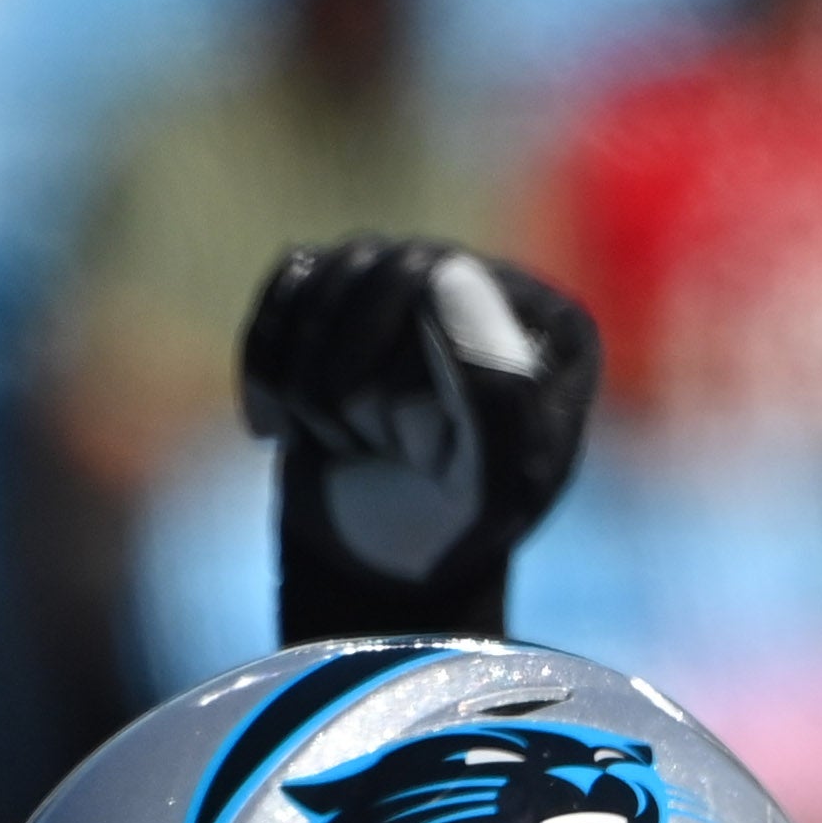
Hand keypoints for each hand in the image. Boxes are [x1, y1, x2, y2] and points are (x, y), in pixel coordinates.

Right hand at [242, 238, 600, 636]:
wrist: (383, 557)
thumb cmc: (451, 528)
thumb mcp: (489, 487)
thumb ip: (492, 391)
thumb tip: (449, 265)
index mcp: (553, 328)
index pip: (445, 292)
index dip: (400, 381)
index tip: (424, 460)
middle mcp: (493, 288)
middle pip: (381, 271)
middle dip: (350, 381)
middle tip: (377, 451)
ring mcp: (420, 281)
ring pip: (328, 274)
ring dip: (308, 378)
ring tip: (344, 443)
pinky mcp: (356, 292)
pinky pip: (289, 282)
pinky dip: (268, 362)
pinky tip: (281, 430)